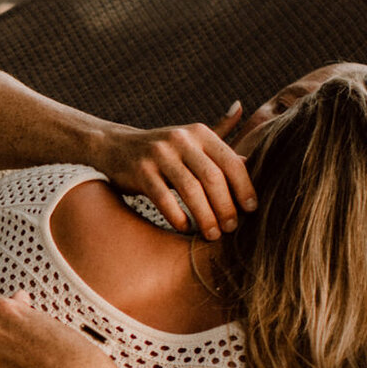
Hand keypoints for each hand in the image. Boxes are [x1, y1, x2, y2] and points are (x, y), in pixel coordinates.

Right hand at [92, 108, 255, 238]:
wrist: (115, 146)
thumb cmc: (162, 151)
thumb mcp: (191, 143)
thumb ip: (220, 150)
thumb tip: (251, 158)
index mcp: (200, 133)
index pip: (230, 162)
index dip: (244, 187)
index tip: (251, 210)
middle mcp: (181, 139)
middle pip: (212, 177)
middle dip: (225, 207)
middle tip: (231, 228)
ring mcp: (159, 154)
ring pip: (190, 190)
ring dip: (204, 216)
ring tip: (211, 234)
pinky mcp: (140, 170)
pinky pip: (164, 198)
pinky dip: (177, 216)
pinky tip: (185, 228)